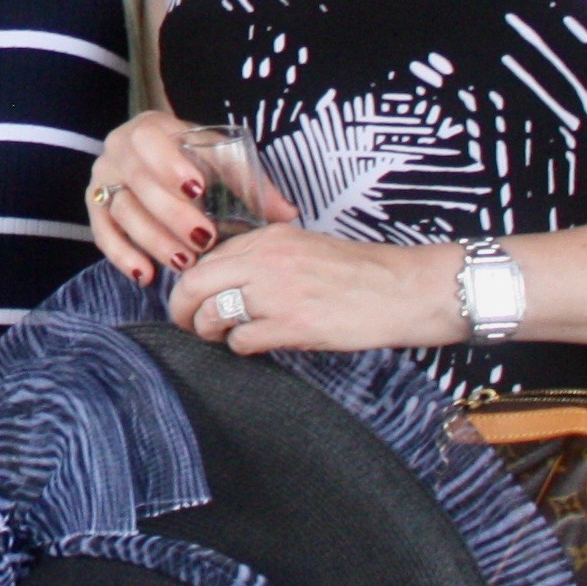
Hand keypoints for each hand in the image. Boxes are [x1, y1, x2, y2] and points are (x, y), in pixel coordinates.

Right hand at [83, 110, 297, 285]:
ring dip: (154, 240)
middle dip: (172, 214)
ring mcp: (103, 180)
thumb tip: (287, 214)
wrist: (159, 161)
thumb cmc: (195, 161)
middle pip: (138, 182)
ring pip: (122, 211)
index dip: (168, 163)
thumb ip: (251, 183)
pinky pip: (102, 234)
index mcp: (149, 128)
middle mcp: (118, 151)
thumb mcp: (222, 161)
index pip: (149, 140)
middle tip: (204, 239)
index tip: (198, 189)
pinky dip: (123, 256)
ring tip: (185, 264)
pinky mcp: (95, 208)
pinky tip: (146, 276)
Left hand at [171, 224, 464, 354]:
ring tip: (220, 337)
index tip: (192, 297)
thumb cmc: (361, 274)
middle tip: (185, 323)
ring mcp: (277, 292)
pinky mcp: (291, 325)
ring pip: (210, 313)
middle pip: (194, 283)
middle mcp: (266, 260)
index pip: (208, 257)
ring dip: (208, 330)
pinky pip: (240, 340)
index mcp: (269, 238)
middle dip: (181, 308)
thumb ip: (265, 258)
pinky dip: (240, 347)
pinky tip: (255, 346)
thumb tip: (226, 280)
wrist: (405, 290)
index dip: (193, 282)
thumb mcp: (305, 249)